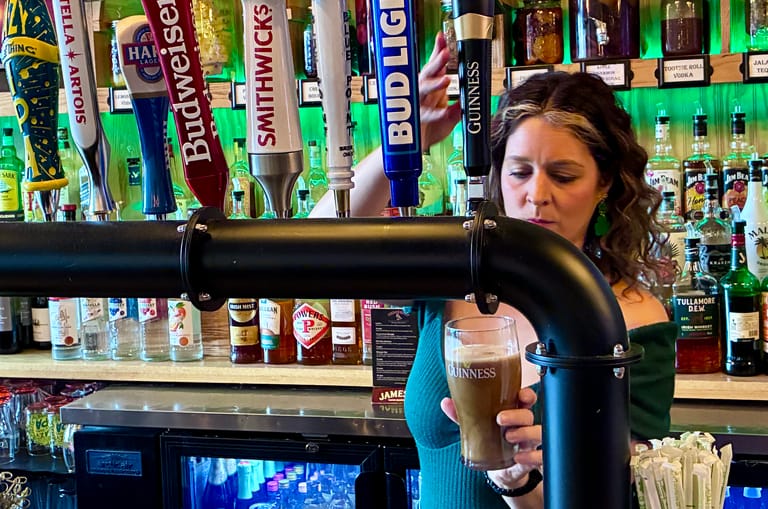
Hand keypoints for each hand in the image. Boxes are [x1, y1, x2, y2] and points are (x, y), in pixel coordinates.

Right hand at [418, 32, 460, 151]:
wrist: (415, 150)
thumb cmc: (429, 131)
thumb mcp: (449, 118)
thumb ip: (458, 108)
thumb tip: (470, 99)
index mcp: (430, 90)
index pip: (434, 67)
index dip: (437, 51)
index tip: (442, 37)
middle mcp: (421, 94)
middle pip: (427, 73)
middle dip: (436, 62)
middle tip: (446, 52)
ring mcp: (417, 106)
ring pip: (422, 90)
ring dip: (434, 84)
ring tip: (446, 79)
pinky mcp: (416, 121)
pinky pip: (426, 115)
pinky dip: (435, 114)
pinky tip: (444, 111)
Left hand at [441, 388, 541, 490]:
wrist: (498, 470)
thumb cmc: (490, 440)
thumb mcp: (476, 426)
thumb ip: (463, 414)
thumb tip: (446, 402)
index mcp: (513, 411)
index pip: (526, 398)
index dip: (527, 395)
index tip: (520, 395)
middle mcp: (523, 425)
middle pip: (529, 414)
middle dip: (517, 414)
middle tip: (500, 418)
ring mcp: (529, 442)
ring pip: (538, 432)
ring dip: (525, 433)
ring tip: (508, 437)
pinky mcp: (531, 458)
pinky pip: (541, 455)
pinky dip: (532, 456)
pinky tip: (518, 457)